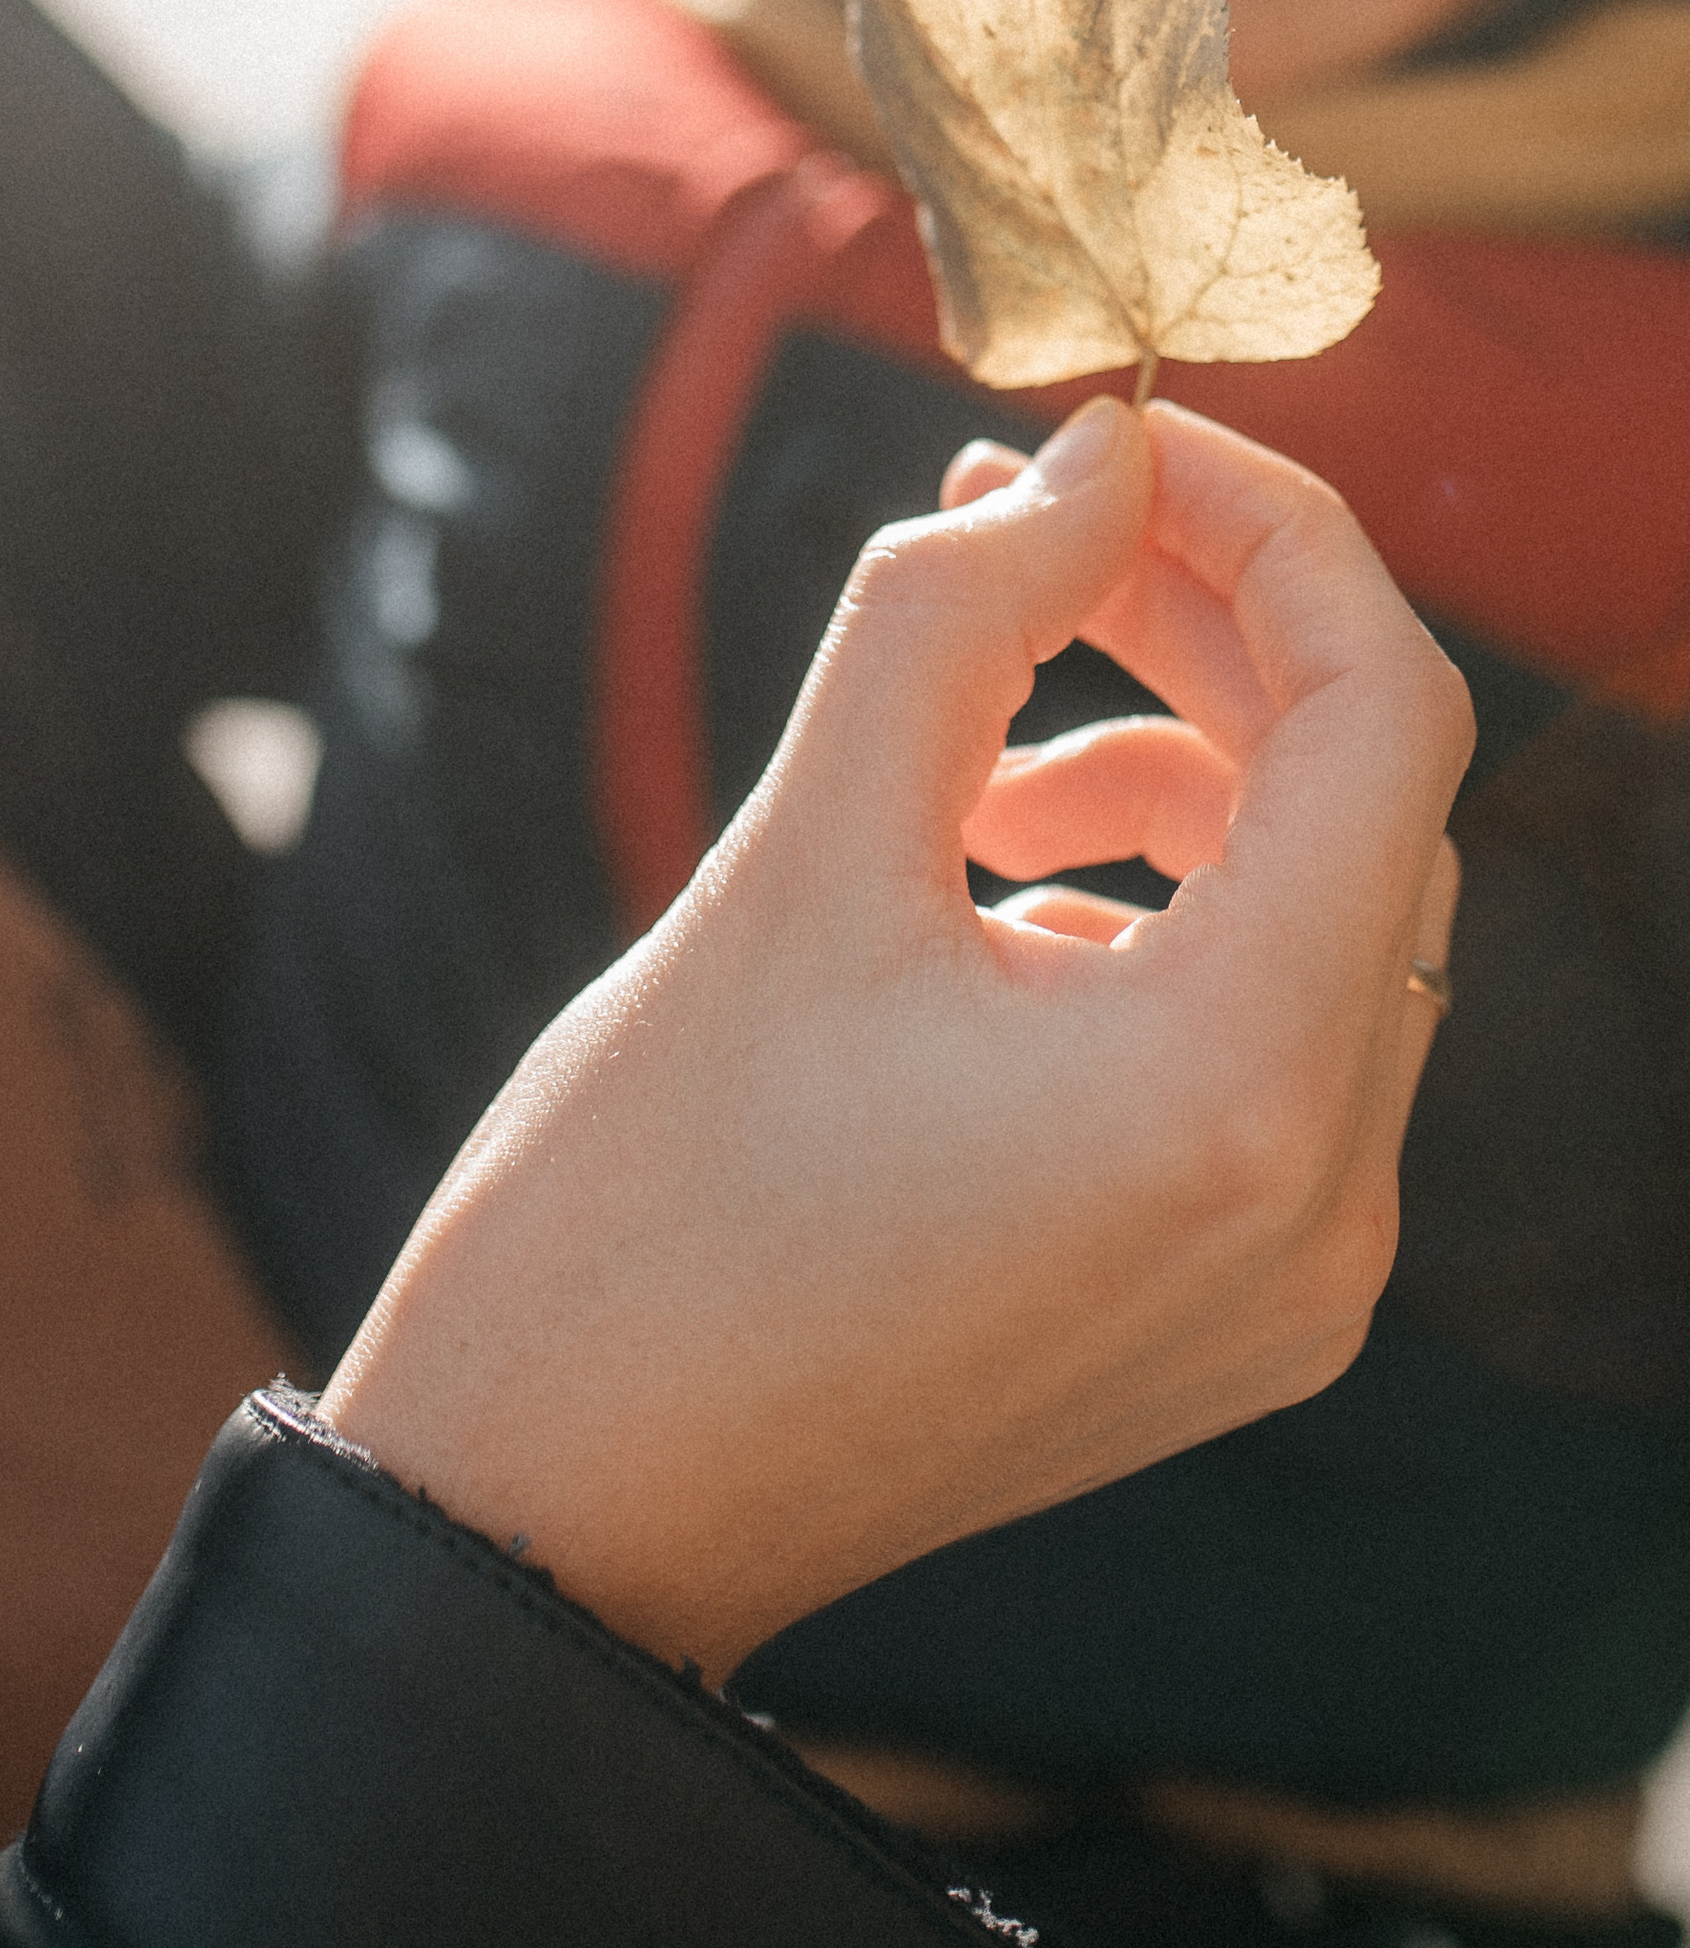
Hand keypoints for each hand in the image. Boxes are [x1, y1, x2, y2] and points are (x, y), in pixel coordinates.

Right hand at [320, 396, 1467, 1679]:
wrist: (561, 1507)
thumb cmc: (641, 1197)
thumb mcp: (795, 859)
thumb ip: (957, 613)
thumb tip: (1090, 456)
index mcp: (1235, 1091)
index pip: (1387, 718)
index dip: (1271, 531)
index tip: (1114, 440)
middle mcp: (1323, 1205)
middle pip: (1369, 812)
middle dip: (1213, 637)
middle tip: (1030, 534)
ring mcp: (1297, 1283)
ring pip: (1332, 920)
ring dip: (1183, 774)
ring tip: (974, 759)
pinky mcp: (1239, 1316)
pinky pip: (1278, 1044)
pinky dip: (1169, 914)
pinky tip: (993, 897)